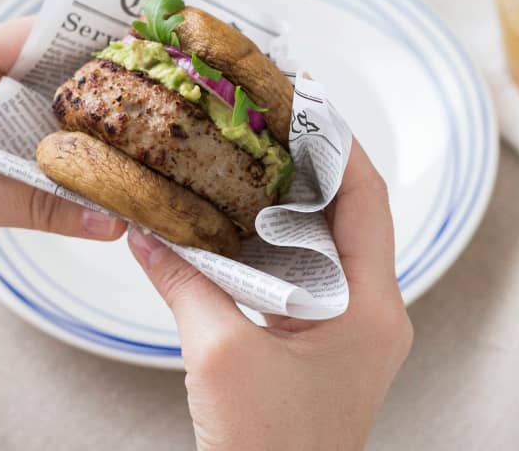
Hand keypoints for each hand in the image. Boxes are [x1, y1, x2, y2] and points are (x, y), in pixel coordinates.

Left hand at [0, 19, 125, 325]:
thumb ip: (36, 202)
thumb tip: (111, 220)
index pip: (32, 37)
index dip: (85, 42)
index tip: (137, 55)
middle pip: (43, 79)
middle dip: (91, 95)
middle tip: (146, 106)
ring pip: (39, 120)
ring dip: (77, 136)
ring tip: (131, 144)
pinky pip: (28, 154)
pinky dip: (58, 166)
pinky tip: (92, 179)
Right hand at [128, 139, 411, 450]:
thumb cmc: (267, 450)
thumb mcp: (218, 355)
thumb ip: (184, 283)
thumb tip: (147, 232)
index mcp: (369, 306)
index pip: (367, 198)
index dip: (339, 143)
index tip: (307, 101)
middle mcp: (371, 309)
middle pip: (351, 212)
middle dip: (312, 163)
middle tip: (271, 120)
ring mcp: (351, 324)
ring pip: (329, 240)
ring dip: (294, 199)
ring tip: (256, 155)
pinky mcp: (325, 338)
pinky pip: (308, 271)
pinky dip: (278, 239)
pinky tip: (243, 219)